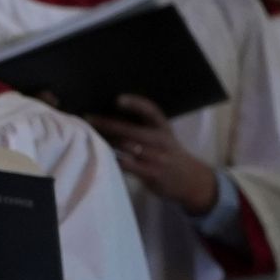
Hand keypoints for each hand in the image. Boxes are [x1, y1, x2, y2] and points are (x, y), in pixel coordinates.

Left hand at [88, 94, 220, 215]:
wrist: (191, 181)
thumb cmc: (169, 154)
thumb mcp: (164, 137)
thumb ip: (144, 128)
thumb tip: (111, 118)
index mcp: (164, 128)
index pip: (151, 111)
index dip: (135, 103)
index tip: (118, 99)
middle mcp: (161, 141)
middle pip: (131, 130)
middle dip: (108, 124)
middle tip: (88, 118)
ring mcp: (157, 158)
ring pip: (127, 147)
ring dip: (107, 141)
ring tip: (88, 135)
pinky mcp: (152, 174)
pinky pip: (128, 165)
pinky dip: (114, 159)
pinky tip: (100, 155)